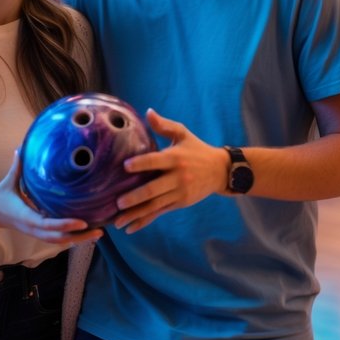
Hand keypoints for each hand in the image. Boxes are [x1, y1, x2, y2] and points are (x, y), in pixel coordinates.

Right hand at [0, 152, 101, 245]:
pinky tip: (86, 233)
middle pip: (59, 238)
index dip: (65, 224)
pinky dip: (71, 238)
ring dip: (79, 240)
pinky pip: (56, 239)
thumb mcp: (8, 182)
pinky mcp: (38, 233)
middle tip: (99, 230)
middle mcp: (31, 228)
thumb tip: (21, 147)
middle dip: (79, 236)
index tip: (82, 222)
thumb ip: (16, 166)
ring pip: (59, 242)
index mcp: (24, 216)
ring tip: (98, 233)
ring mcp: (35, 233)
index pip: (47, 224)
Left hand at [112, 108, 228, 233]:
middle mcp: (177, 177)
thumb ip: (164, 125)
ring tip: (118, 221)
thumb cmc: (196, 149)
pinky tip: (130, 228)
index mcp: (175, 158)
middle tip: (118, 202)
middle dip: (136, 197)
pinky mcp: (180, 203)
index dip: (141, 164)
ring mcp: (179, 192)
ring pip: (155, 205)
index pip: (156, 161)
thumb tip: (147, 112)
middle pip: (154, 189)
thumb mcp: (183, 134)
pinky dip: (145, 220)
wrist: (220, 170)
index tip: (125, 166)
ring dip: (136, 214)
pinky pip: (159, 212)